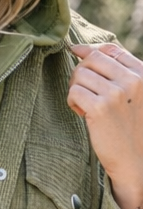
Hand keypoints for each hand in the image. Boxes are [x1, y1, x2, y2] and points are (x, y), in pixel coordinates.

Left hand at [68, 43, 142, 208]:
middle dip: (80, 72)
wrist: (135, 159)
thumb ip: (116, 71)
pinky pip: (74, 92)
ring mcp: (117, 93)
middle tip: (83, 91)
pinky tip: (83, 113)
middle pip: (91, 59)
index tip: (75, 52)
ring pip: (79, 75)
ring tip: (86, 105)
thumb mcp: (132, 94)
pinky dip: (73, 102)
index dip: (89, 50)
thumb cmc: (130, 125)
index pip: (111, 49)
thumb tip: (80, 49)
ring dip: (76, 89)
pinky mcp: (100, 107)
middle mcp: (133, 80)